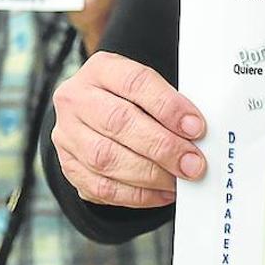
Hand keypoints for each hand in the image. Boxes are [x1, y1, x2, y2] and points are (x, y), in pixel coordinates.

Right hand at [51, 51, 206, 207]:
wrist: (97, 111)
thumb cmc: (134, 99)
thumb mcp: (148, 86)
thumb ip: (170, 104)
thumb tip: (197, 135)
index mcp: (101, 70)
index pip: (136, 83)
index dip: (168, 106)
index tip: (196, 128)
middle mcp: (76, 99)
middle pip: (119, 122)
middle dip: (163, 147)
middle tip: (192, 163)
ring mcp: (67, 134)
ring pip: (107, 159)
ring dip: (150, 175)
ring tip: (179, 180)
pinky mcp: (68, 166)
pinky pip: (102, 187)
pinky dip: (137, 195)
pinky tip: (162, 192)